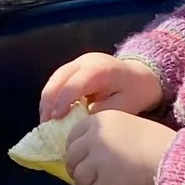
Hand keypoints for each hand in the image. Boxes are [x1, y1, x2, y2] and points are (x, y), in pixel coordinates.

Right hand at [40, 53, 162, 121]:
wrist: (140, 76)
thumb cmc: (135, 92)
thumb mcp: (126, 106)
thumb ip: (103, 112)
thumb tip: (81, 120)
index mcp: (101, 69)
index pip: (75, 83)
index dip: (63, 101)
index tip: (56, 119)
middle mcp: (86, 61)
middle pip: (59, 78)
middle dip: (48, 101)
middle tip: (45, 123)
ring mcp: (78, 62)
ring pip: (54, 78)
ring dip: (47, 100)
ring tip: (45, 121)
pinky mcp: (74, 68)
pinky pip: (58, 81)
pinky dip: (52, 97)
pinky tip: (51, 114)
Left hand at [63, 110, 175, 184]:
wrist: (174, 159)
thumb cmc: (156, 142)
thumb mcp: (127, 125)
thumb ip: (105, 135)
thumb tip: (85, 153)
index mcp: (99, 121)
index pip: (72, 137)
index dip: (76, 151)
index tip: (83, 159)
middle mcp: (93, 139)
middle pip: (71, 159)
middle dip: (79, 170)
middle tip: (91, 177)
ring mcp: (97, 162)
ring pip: (79, 178)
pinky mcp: (103, 184)